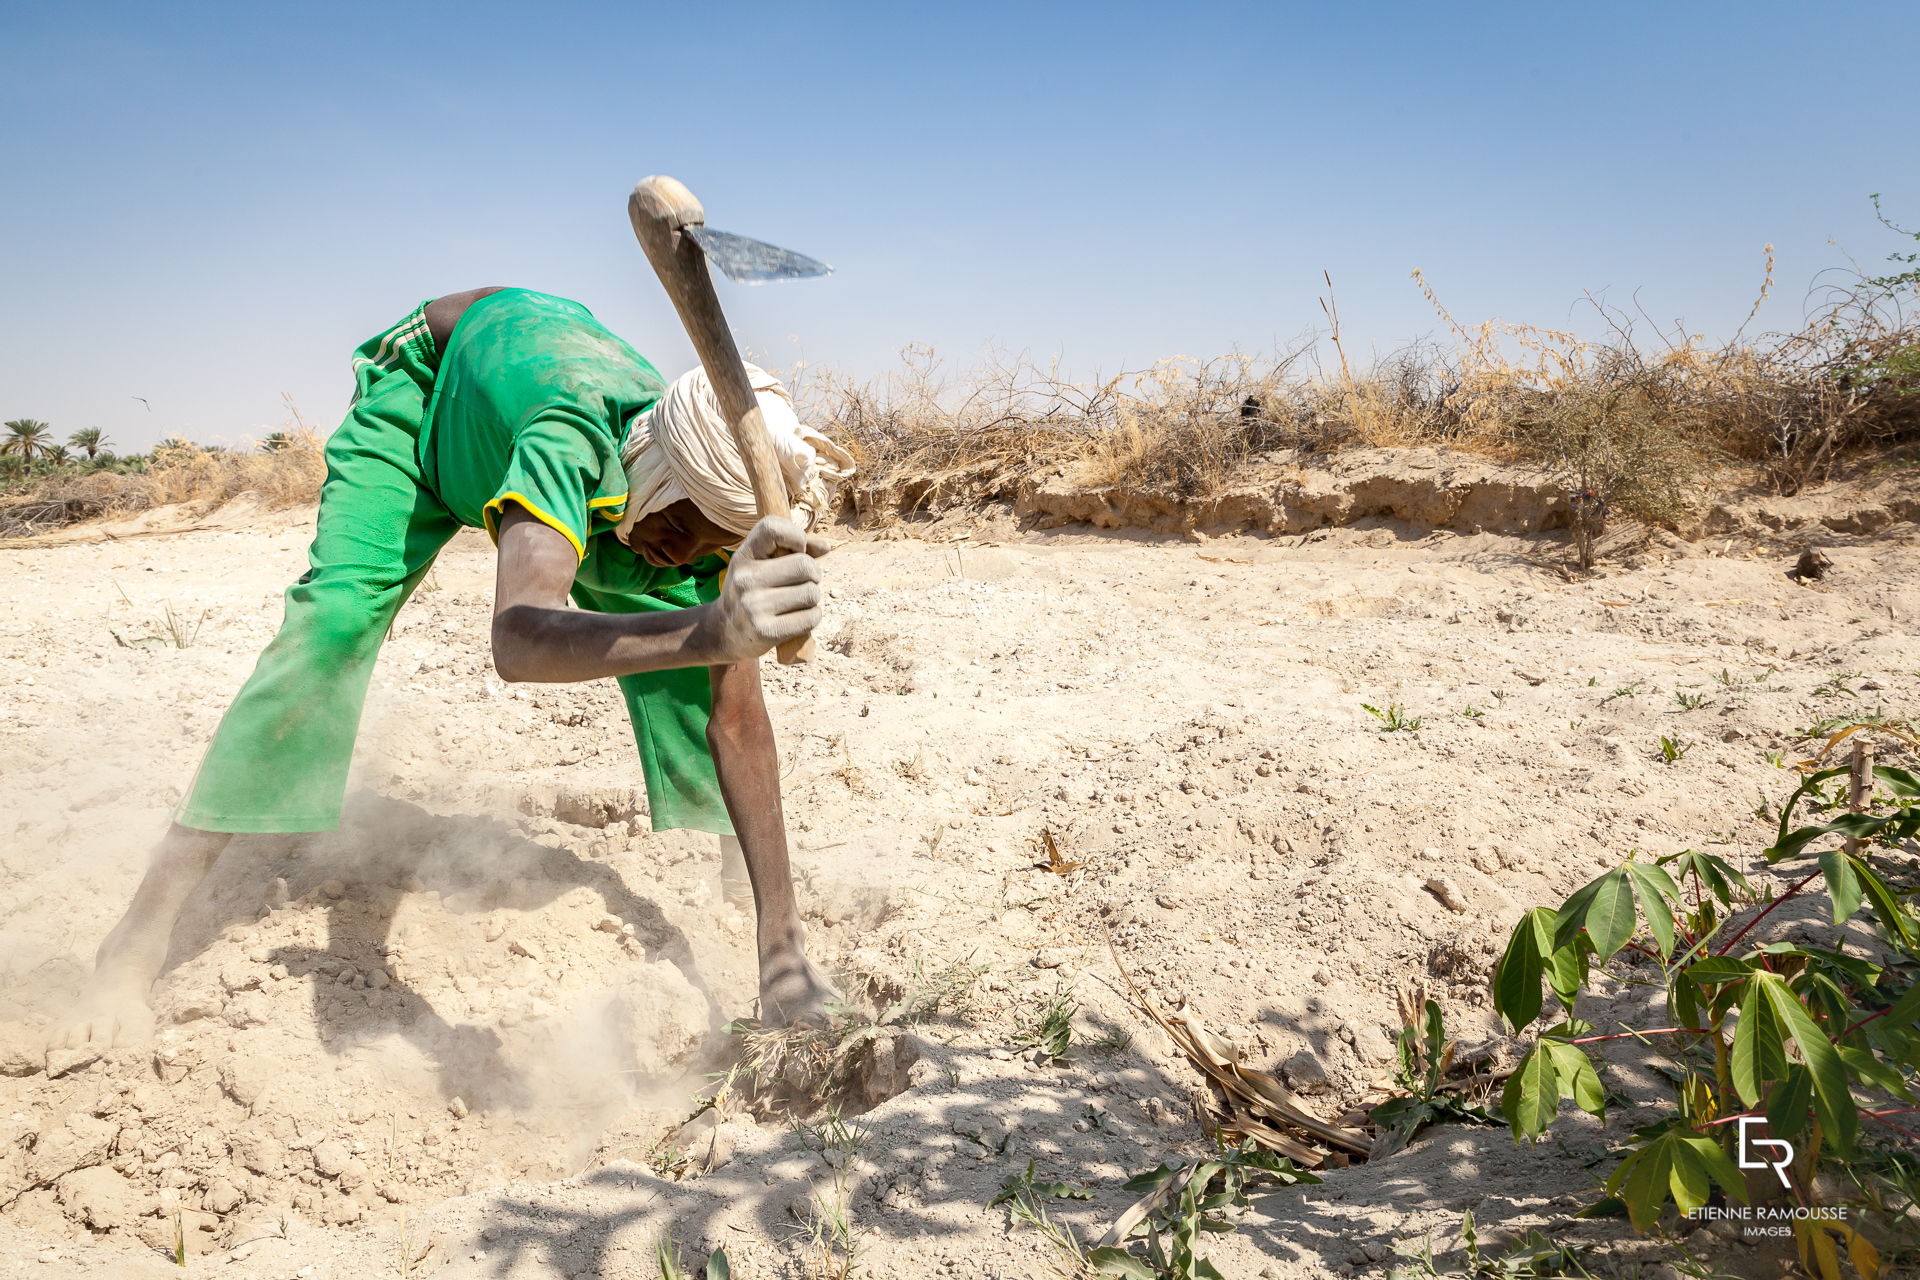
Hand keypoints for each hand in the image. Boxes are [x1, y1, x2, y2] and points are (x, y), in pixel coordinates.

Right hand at [697, 516, 828, 663]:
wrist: (724, 631)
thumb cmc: (752, 590)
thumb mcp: (761, 564)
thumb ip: (793, 549)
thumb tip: (826, 546)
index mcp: (743, 556)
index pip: (773, 528)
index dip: (796, 536)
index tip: (797, 550)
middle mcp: (746, 579)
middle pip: (805, 565)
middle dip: (813, 574)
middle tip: (800, 583)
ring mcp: (754, 606)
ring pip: (811, 593)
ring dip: (812, 598)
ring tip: (795, 602)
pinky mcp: (766, 632)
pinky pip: (811, 618)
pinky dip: (812, 617)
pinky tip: (796, 619)